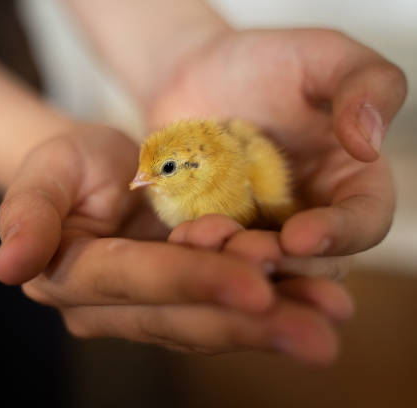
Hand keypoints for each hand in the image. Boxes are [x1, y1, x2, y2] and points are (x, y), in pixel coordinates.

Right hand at [0, 124, 351, 363]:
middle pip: (181, 317)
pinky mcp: (183, 307)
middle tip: (316, 331)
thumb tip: (7, 265)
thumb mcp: (47, 170)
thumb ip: (28, 212)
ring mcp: (147, 313)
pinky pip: (227, 313)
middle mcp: (109, 308)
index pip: (135, 282)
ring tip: (329, 320)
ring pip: (210, 325)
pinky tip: (318, 303)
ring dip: (272, 325)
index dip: (191, 283)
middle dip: (248, 322)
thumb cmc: (73, 166)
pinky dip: (273, 311)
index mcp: (72, 274)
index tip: (255, 285)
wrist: (101, 173)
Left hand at [149, 28, 406, 258]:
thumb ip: (364, 85)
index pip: (364, 221)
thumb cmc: (267, 63)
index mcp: (349, 180)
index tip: (300, 236)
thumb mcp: (323, 56)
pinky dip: (198, 258)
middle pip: (312, 264)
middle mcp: (309, 216)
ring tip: (201, 240)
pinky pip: (211, 260)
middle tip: (245, 250)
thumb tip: (369, 143)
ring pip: (259, 271)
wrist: (196, 74)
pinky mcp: (215, 234)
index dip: (340, 235)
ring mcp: (259, 231)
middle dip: (281, 264)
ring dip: (235, 267)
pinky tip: (180, 239)